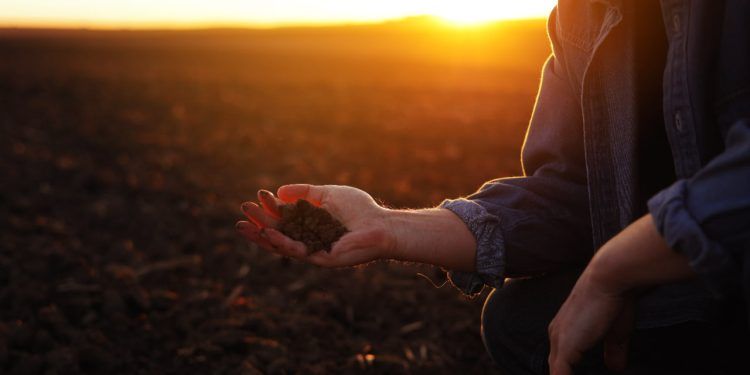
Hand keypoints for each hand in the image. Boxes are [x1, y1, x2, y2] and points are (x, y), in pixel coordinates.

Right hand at [236, 184, 393, 266]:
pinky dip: (281, 242)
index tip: (258, 195)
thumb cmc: (360, 209)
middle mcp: (309, 238)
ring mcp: (313, 250)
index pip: (284, 217)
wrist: (381, 226)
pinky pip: (297, 251)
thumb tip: (279, 193)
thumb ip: (305, 193)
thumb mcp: (327, 194)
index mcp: (310, 224)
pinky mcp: (320, 259)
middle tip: (242, 210)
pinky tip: (269, 233)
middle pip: (278, 232)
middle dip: (259, 222)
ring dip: (262, 235)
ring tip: (244, 225)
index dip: (270, 208)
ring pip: (281, 245)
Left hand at [548, 268, 634, 374]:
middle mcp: (556, 335)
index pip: (561, 361)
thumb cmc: (616, 299)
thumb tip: (615, 368)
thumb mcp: (616, 332)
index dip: (569, 372)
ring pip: (555, 372)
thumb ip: (613, 351)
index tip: (586, 373)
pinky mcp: (565, 347)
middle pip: (555, 368)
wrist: (609, 278)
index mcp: (564, 330)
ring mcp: (558, 341)